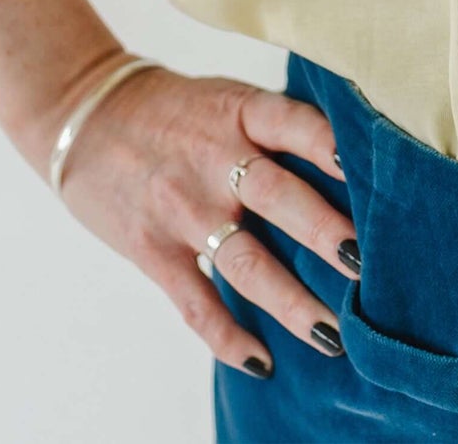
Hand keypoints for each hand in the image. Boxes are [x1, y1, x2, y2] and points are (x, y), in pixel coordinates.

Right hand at [47, 56, 354, 380]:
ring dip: (291, 302)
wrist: (86, 115)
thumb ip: (279, 126)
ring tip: (333, 334)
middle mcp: (214, 159)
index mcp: (240, 112)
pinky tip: (261, 361)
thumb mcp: (229, 98)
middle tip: (367, 268)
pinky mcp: (153, 249)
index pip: (295, 125)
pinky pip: (194, 302)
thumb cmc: (177, 109)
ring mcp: (182, 208)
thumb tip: (354, 158)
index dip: (333, 146)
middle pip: (279, 197)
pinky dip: (226, 336)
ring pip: (244, 263)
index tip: (371, 173)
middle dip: (326, 235)